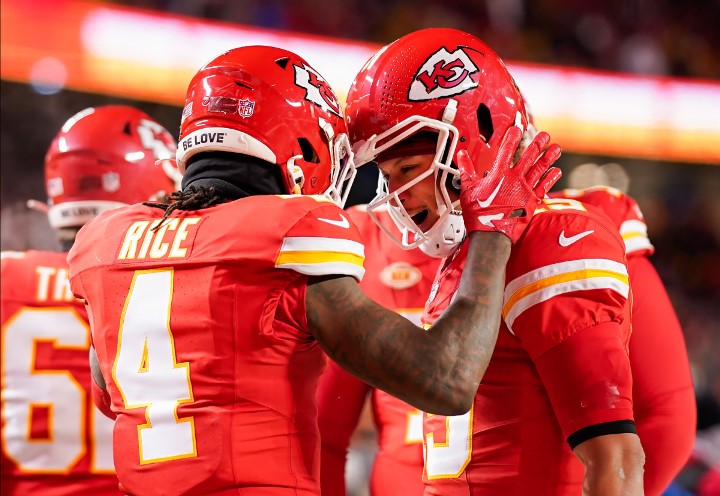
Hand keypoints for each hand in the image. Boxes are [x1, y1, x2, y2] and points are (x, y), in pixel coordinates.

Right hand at [458, 126, 561, 242]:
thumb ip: (466, 170)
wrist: (491, 237)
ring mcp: (525, 191)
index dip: (512, 136)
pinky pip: (544, 186)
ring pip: (540, 169)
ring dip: (548, 157)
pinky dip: (551, 178)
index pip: (507, 149)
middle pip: (529, 156)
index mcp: (498, 175)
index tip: (517, 128)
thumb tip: (461, 156)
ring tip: (556, 147)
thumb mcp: (468, 190)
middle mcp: (514, 180)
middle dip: (537, 144)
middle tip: (544, 135)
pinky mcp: (532, 202)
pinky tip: (556, 170)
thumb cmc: (478, 216)